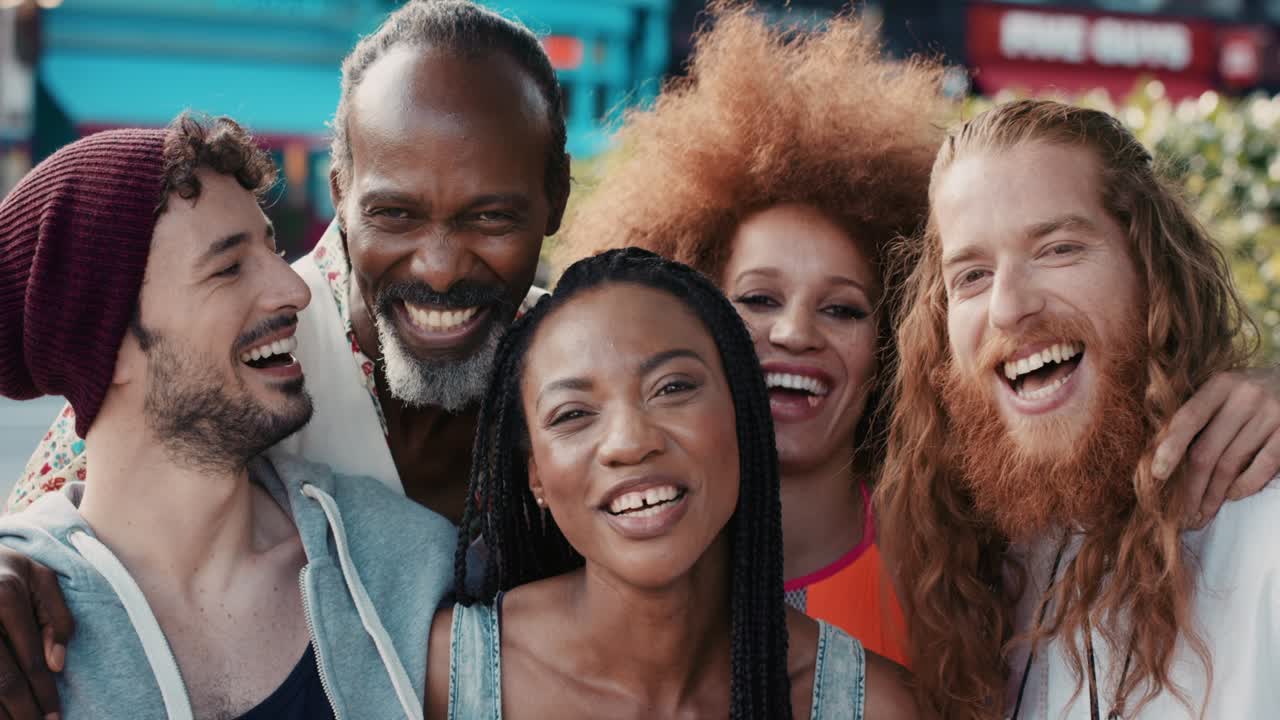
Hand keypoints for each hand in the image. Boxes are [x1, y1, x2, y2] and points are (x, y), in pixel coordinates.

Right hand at [0, 547, 72, 719]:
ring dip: (1, 713)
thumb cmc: (4, 568)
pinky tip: (0, 713)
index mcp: (6, 596)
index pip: (30, 660)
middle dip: (23, 711)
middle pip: (3, 680)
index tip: (55, 715)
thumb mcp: (39, 576)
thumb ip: (57, 615)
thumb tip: (58, 663)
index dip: (44, 692)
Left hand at [1153, 367, 1279, 528]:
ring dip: (1214, 494)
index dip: (1170, 448)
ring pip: (1231, 463)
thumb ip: (1199, 414)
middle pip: (1207, 450)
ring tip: (1202, 512)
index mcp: (1221, 384)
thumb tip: (1163, 457)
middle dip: (1191, 486)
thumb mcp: (1225, 391)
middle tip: (1182, 512)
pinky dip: (1244, 486)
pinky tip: (1231, 496)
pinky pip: (1262, 467)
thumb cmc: (1250, 392)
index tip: (1157, 474)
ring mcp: (1271, 414)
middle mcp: (1246, 396)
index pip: (1188, 419)